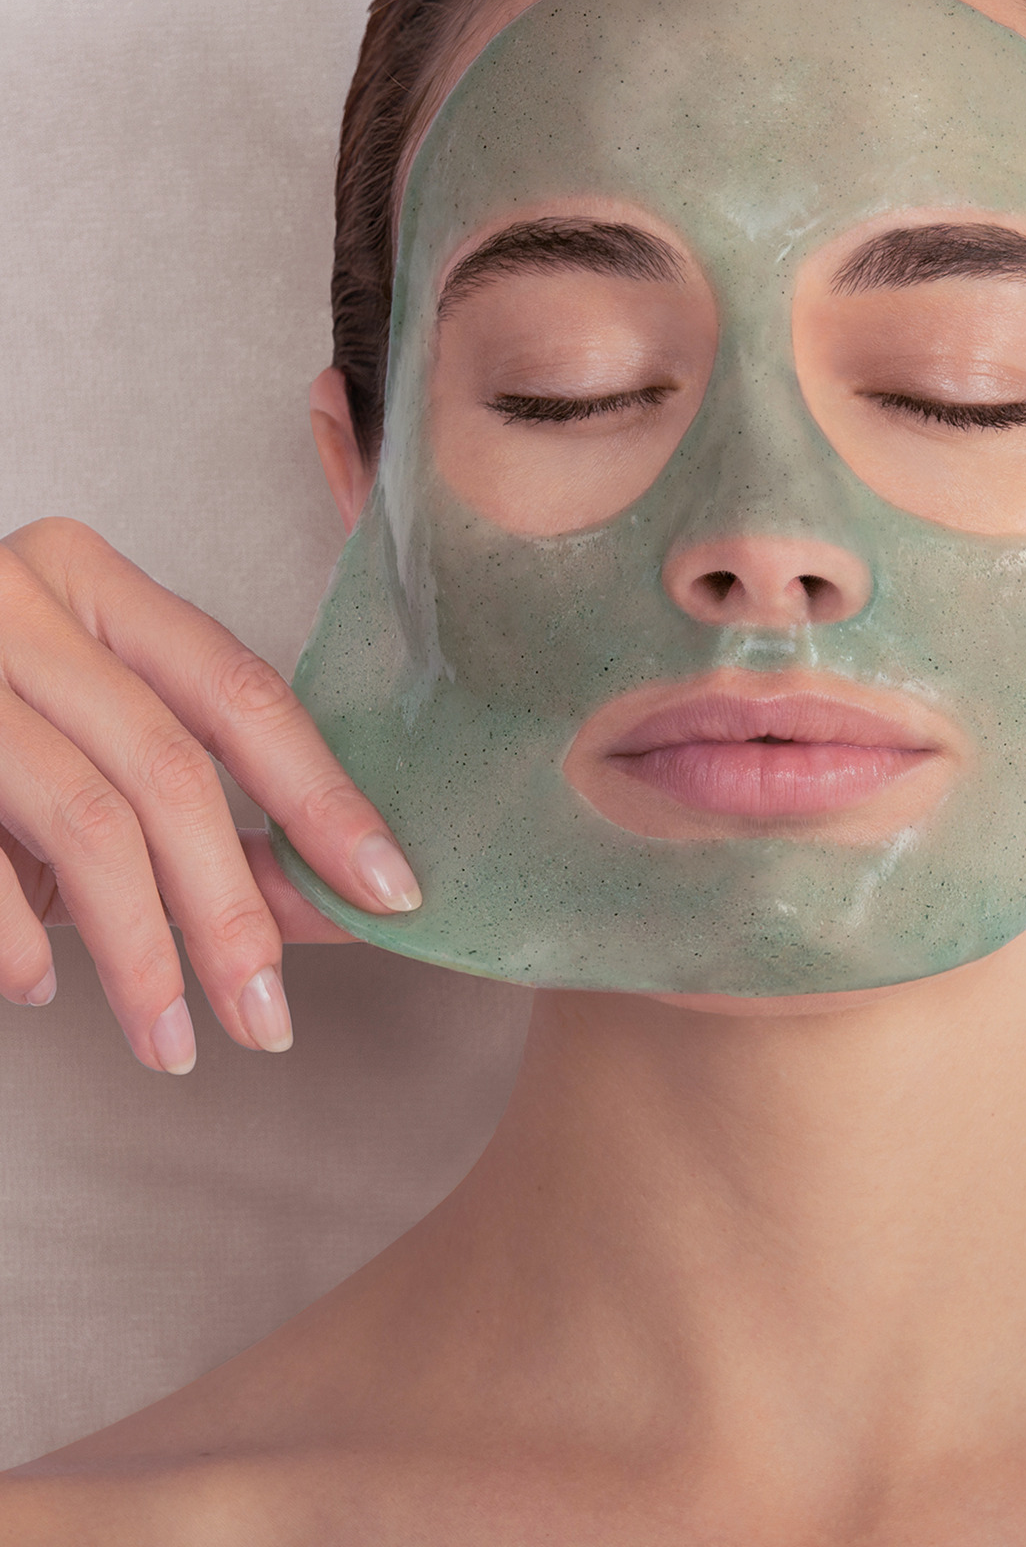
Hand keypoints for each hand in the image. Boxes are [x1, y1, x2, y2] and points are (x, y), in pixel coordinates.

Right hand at [0, 518, 420, 1072]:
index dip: (324, 798)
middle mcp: (17, 601)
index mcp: (91, 583)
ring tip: (173, 1043)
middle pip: (168, 769)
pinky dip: (17, 938)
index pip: (242, 693)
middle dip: (231, 911)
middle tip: (267, 1018)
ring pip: (85, 821)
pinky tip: (43, 989)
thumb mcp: (91, 736)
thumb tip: (331, 903)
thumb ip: (204, 809)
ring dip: (142, 954)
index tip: (389, 891)